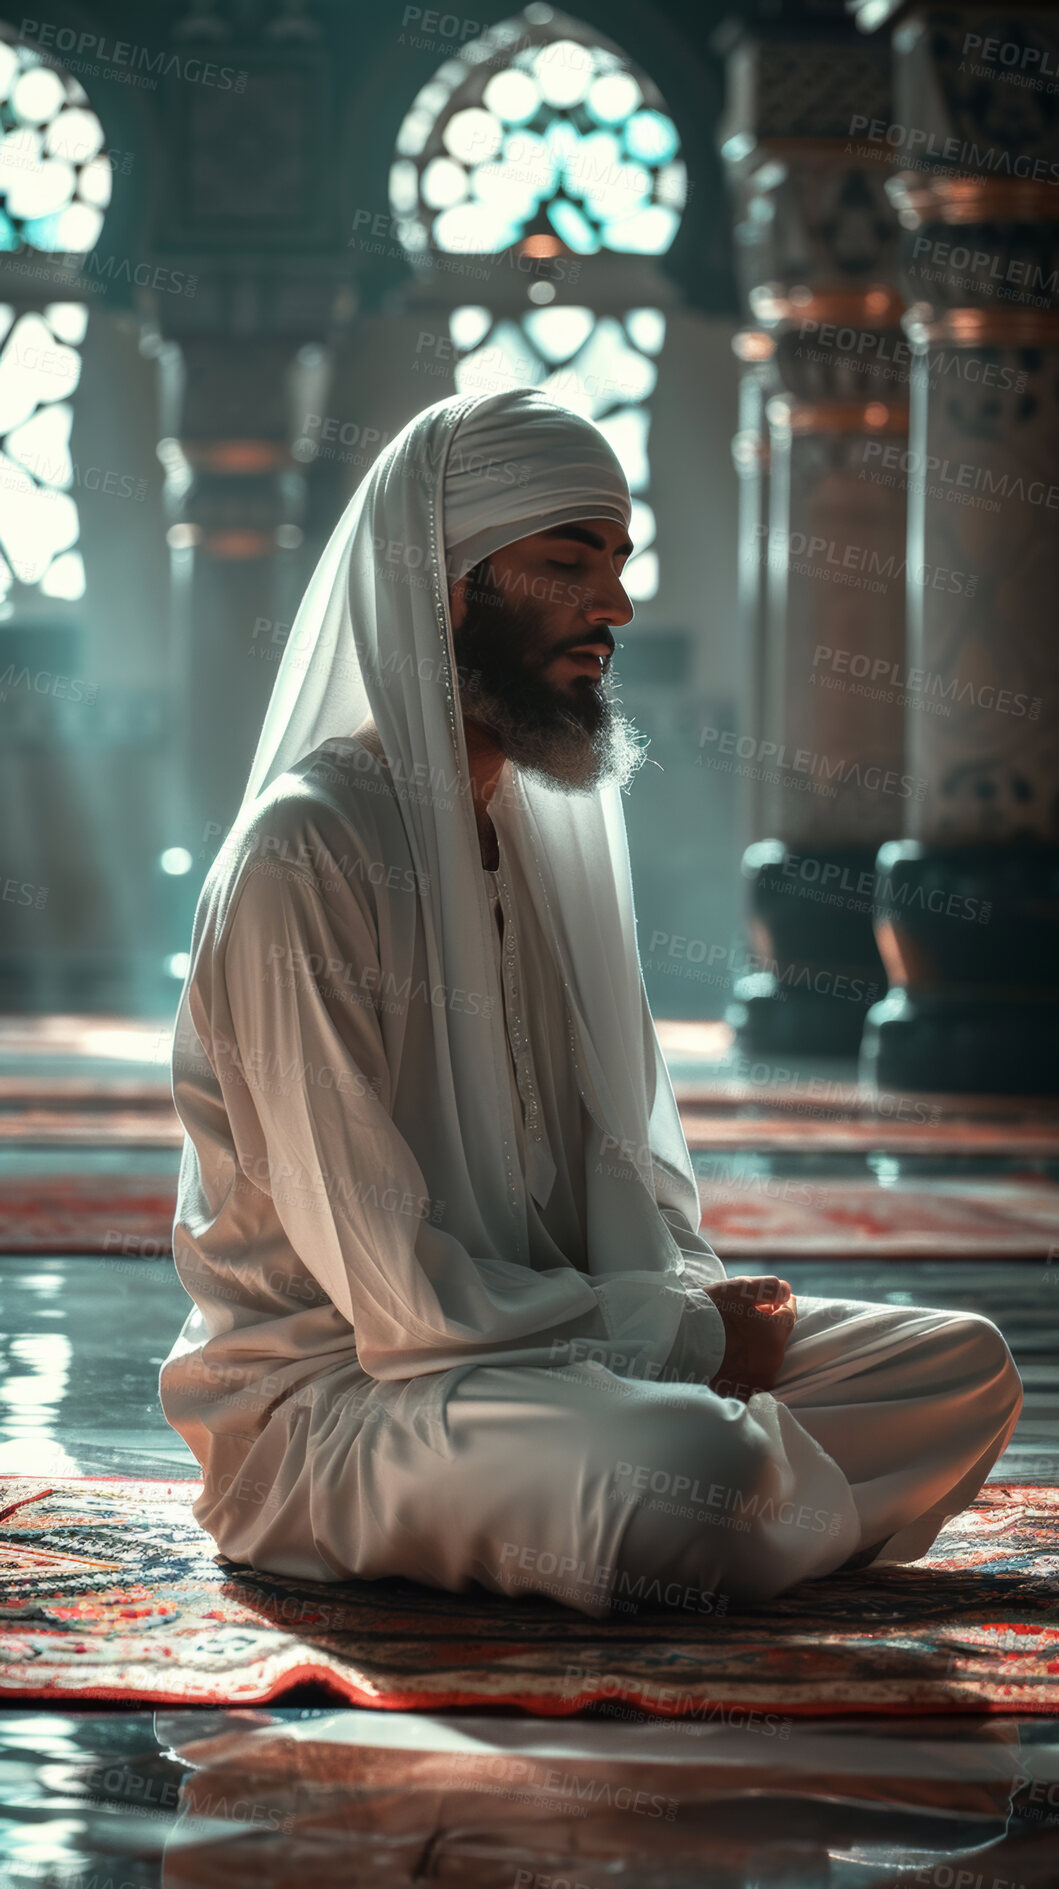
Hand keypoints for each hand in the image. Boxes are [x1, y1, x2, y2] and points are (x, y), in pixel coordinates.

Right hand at [701, 1275, 796, 1401]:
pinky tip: (730, 1354)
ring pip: (764, 1358)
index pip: (789, 1315)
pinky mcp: (739, 1393)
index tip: (775, 1298)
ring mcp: (755, 1381)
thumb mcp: (739, 1290)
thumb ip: (768, 1288)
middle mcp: (770, 1363)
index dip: (782, 1302)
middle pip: (777, 1337)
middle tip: (750, 1313)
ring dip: (757, 1345)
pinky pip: (750, 1377)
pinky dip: (745, 1366)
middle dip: (769, 1324)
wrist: (677, 1342)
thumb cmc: (708, 1313)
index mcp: (774, 1337)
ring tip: (736, 1333)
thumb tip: (786, 1290)